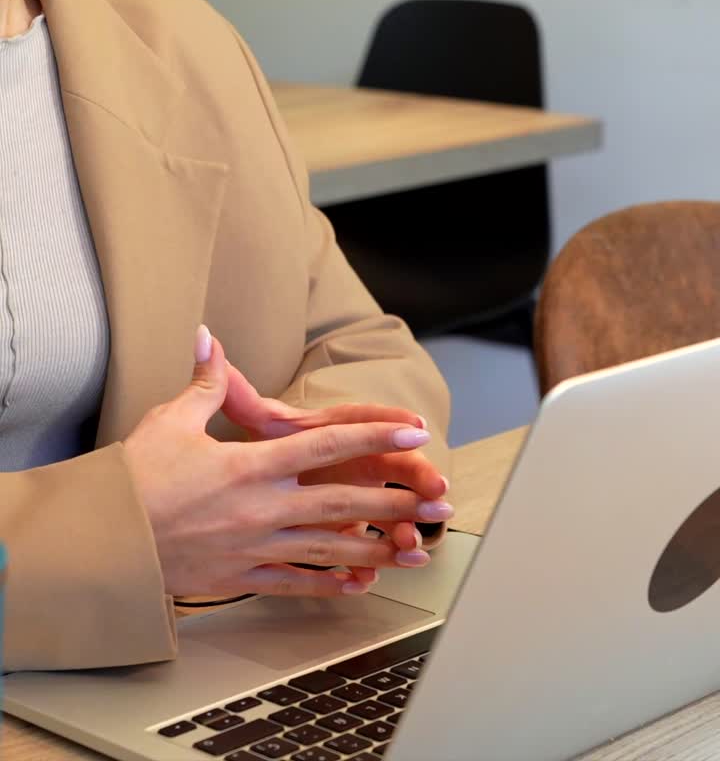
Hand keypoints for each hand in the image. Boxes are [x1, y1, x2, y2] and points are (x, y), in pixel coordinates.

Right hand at [123, 328, 446, 599]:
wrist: (103, 544)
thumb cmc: (134, 480)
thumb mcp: (170, 421)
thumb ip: (205, 382)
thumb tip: (206, 336)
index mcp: (251, 465)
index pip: (327, 446)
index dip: (376, 437)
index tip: (413, 432)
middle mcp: (262, 508)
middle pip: (342, 504)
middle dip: (396, 502)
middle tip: (438, 503)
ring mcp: (254, 549)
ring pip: (328, 550)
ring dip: (376, 549)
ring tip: (414, 552)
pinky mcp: (239, 579)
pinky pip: (294, 584)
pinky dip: (329, 585)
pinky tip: (358, 586)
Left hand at [221, 339, 450, 553]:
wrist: (246, 477)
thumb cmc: (253, 444)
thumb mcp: (246, 420)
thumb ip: (232, 390)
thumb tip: (210, 346)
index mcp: (319, 433)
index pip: (355, 423)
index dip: (385, 423)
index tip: (414, 426)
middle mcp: (340, 463)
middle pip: (382, 468)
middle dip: (414, 478)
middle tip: (437, 491)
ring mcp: (342, 495)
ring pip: (375, 511)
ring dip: (397, 527)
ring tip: (414, 546)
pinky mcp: (336, 527)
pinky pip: (352, 546)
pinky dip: (361, 564)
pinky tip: (369, 581)